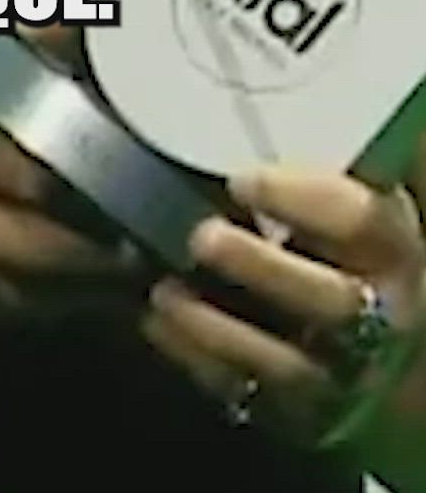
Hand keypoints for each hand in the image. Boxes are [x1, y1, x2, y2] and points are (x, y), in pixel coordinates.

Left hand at [141, 160, 425, 450]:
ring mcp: (343, 372)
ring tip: (164, 293)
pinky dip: (199, 361)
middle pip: (332, 301)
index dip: (302, 198)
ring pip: (290, 366)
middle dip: (263, 268)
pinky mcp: (305, 413)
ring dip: (219, 330)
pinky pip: (252, 396)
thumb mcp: (345, 200)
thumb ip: (306, 181)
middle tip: (203, 237)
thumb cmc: (344, 245)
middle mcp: (380, 316)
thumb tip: (235, 138)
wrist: (370, 331)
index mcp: (392, 247)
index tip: (241, 178)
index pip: (361, 221)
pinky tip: (159, 322)